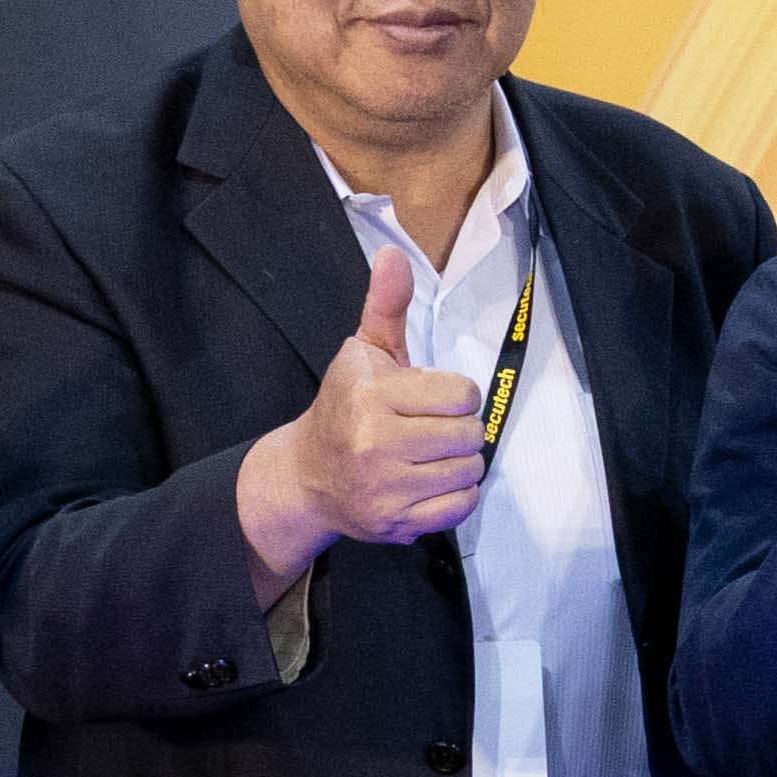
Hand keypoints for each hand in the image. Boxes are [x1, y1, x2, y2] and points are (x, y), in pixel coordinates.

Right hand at [241, 238, 496, 591]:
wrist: (306, 477)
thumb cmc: (346, 406)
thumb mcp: (364, 353)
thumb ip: (386, 306)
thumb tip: (393, 253)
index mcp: (371, 395)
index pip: (462, 393)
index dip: (453, 394)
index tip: (427, 398)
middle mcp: (374, 442)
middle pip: (470, 433)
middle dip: (456, 428)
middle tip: (427, 429)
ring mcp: (383, 488)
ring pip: (470, 469)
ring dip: (458, 462)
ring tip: (426, 455)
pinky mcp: (393, 523)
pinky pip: (460, 506)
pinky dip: (454, 495)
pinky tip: (427, 481)